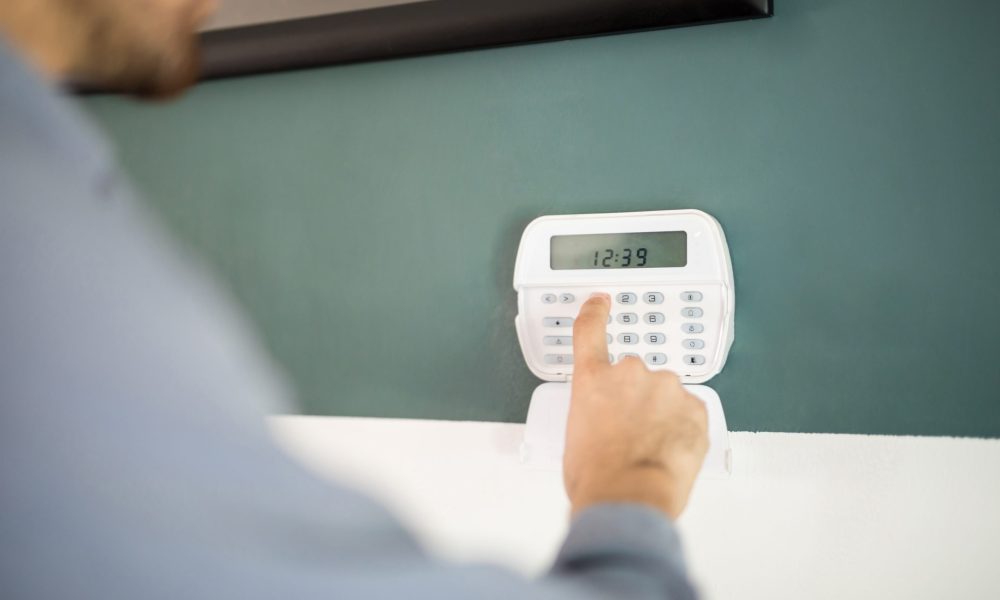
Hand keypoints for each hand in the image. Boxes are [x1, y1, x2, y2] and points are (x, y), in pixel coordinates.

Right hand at [563, 293, 708, 519]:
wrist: (630, 494)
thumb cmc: (597, 475)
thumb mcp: (576, 437)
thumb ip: (592, 414)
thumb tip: (603, 424)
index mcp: (593, 379)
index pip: (590, 331)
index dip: (596, 312)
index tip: (601, 302)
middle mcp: (628, 374)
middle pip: (634, 376)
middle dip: (635, 399)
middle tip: (629, 433)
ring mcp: (665, 387)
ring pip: (665, 396)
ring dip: (661, 414)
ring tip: (650, 448)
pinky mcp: (694, 406)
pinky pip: (690, 412)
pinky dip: (683, 428)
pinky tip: (670, 450)